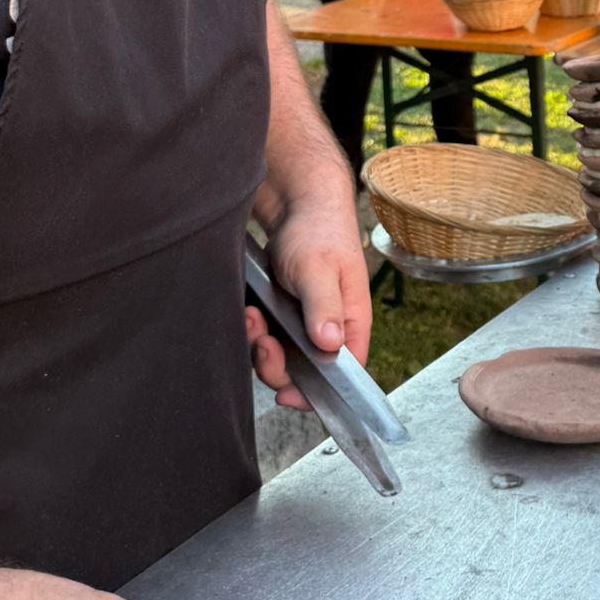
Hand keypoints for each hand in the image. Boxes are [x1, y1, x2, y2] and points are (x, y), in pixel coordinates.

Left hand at [246, 194, 372, 418]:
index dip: (315, 393)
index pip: (342, 376)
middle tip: (262, 339)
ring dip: (259, 344)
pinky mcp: (283, 316)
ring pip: (279, 358)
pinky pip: (265, 339)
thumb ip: (324, 307)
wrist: (297, 204)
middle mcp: (329, 331)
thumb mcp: (320, 269)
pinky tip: (248, 310)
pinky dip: (252, 331)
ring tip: (252, 316)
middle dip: (275, 363)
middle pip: (303, 374)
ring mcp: (304, 325)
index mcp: (351, 325)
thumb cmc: (318, 233)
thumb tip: (330, 344)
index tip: (285, 395)